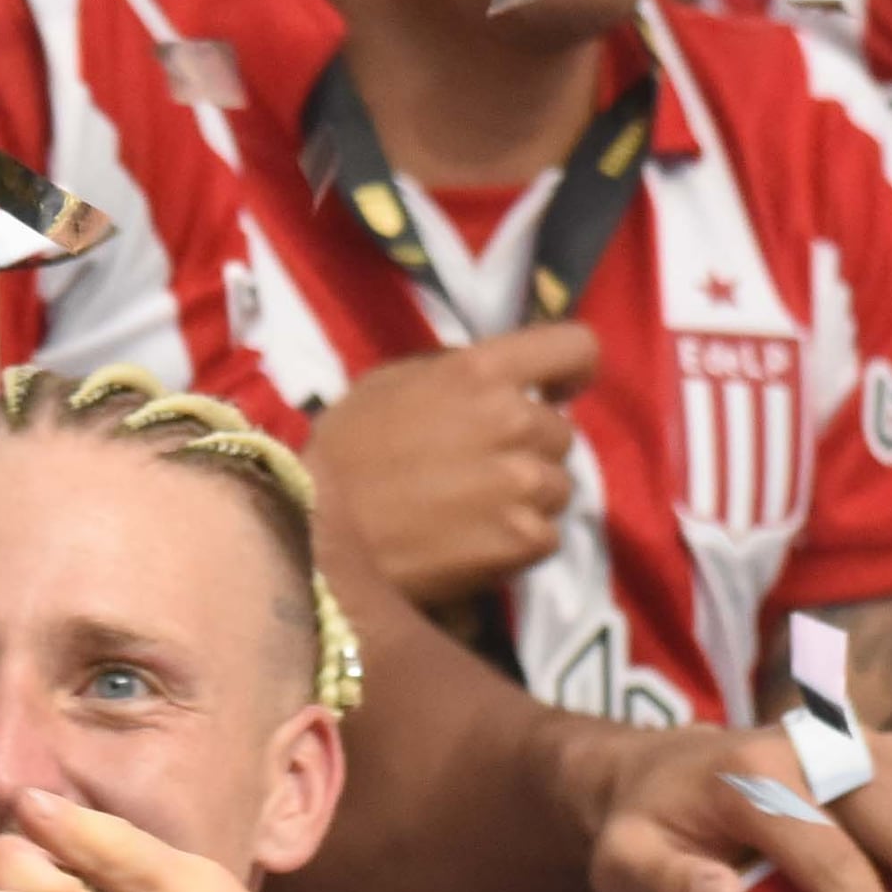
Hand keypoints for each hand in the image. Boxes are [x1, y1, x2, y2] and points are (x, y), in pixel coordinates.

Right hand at [306, 327, 593, 613]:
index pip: (576, 347)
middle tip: (479, 471)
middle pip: (562, 433)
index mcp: (482, 371)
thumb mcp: (391, 384)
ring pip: (559, 488)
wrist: (315, 535)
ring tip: (471, 513)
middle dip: (530, 450)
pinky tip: (471, 544)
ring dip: (527, 499)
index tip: (556, 392)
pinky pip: (546, 536)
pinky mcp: (523, 540)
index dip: (571, 370)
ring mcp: (523, 484)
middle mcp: (515, 420)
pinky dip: (517, 544)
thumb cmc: (342, 454)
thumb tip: (504, 383)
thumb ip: (458, 375)